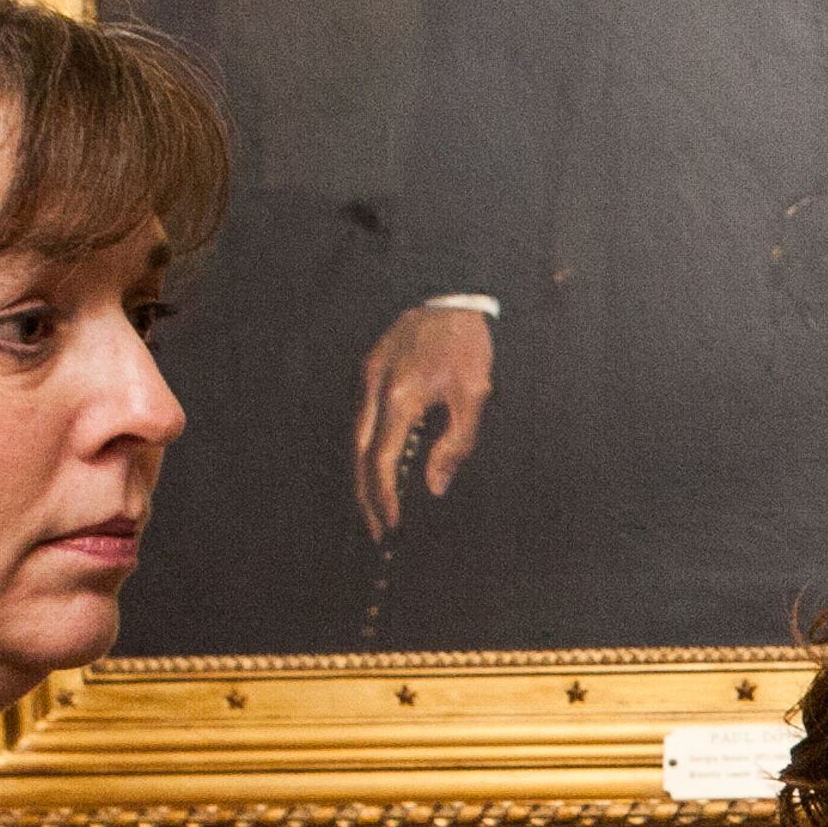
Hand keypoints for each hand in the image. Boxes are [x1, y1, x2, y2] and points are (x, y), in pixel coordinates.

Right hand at [350, 303, 496, 537]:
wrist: (450, 295)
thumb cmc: (466, 345)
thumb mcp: (474, 395)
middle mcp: (374, 390)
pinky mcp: (369, 370)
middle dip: (365, 497)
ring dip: (362, 476)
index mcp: (400, 399)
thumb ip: (456, 443)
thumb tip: (434, 485)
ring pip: (353, 439)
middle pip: (357, 456)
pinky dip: (364, 449)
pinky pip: (360, 419)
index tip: (392, 526)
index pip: (381, 461)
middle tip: (377, 531)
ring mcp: (367, 379)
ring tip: (375, 507)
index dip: (383, 497)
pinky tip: (376, 466)